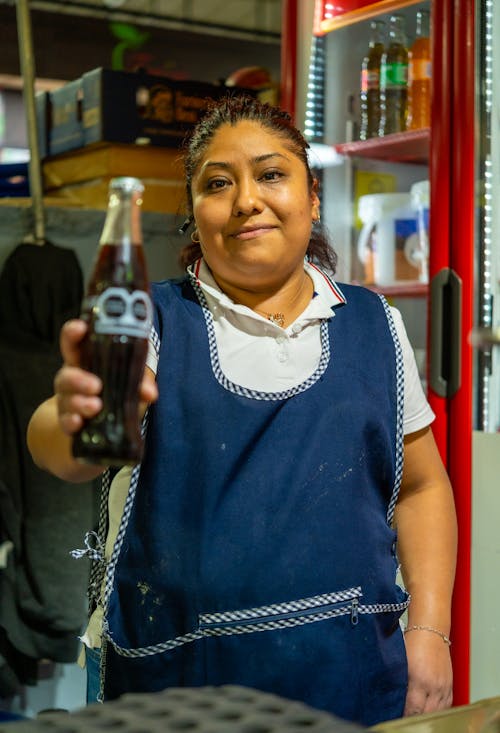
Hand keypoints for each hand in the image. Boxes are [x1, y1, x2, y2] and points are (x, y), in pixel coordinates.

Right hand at [54, 319, 157, 435]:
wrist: (99, 423)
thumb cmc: (115, 392)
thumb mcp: (129, 383)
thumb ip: (140, 383)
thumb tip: (150, 393)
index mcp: (85, 361)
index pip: (73, 342)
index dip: (73, 332)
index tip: (81, 328)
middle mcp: (72, 379)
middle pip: (66, 374)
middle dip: (79, 379)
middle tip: (96, 385)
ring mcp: (68, 401)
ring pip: (66, 398)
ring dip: (80, 402)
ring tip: (95, 406)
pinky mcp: (68, 421)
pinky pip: (65, 421)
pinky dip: (71, 422)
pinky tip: (79, 422)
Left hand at [403, 629, 452, 715]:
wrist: (430, 631)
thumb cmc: (413, 642)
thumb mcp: (401, 663)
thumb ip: (399, 682)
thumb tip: (394, 697)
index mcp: (419, 680)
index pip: (412, 709)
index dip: (404, 715)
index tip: (397, 715)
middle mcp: (434, 686)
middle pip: (426, 713)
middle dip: (415, 716)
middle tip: (405, 715)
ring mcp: (443, 686)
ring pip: (437, 712)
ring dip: (427, 714)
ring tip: (417, 714)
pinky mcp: (450, 685)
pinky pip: (447, 705)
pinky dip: (438, 710)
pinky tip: (430, 710)